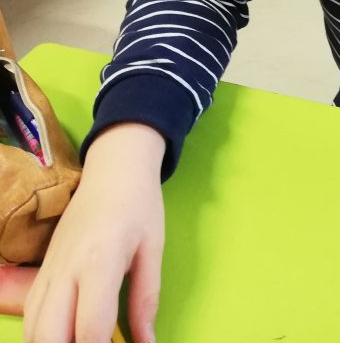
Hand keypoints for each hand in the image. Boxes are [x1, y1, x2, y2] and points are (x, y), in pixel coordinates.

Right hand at [23, 123, 165, 342]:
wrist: (114, 169)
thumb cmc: (140, 206)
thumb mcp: (154, 250)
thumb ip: (146, 300)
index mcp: (100, 262)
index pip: (91, 328)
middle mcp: (66, 269)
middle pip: (50, 336)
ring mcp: (50, 269)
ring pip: (33, 330)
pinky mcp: (43, 269)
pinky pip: (31, 313)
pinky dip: (41, 335)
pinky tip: (64, 336)